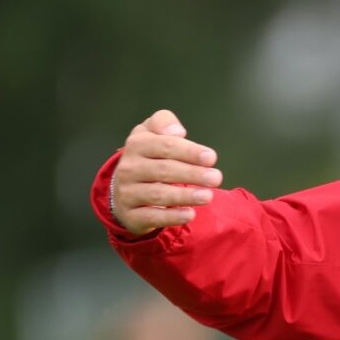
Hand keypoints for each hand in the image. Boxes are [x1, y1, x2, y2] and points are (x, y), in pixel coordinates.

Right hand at [109, 109, 223, 234]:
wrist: (123, 189)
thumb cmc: (148, 157)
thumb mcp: (151, 133)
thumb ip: (163, 122)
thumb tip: (177, 131)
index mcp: (137, 145)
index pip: (165, 146)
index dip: (189, 152)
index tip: (211, 158)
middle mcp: (129, 168)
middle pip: (163, 170)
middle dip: (192, 174)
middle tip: (216, 178)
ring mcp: (127, 193)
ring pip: (158, 194)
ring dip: (185, 195)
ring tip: (208, 196)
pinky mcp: (131, 215)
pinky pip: (152, 217)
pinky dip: (172, 217)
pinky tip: (190, 214)